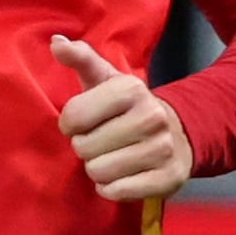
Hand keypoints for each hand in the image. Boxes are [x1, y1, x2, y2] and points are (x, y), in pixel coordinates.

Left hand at [50, 33, 192, 201]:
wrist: (179, 134)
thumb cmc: (127, 108)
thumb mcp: (105, 79)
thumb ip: (81, 58)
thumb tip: (56, 43)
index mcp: (132, 89)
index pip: (74, 116)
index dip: (69, 124)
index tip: (81, 123)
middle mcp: (151, 117)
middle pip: (84, 148)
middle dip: (85, 147)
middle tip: (101, 142)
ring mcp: (162, 149)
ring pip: (98, 172)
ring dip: (97, 170)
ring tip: (110, 158)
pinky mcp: (167, 178)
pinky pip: (118, 192)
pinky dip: (111, 189)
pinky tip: (120, 176)